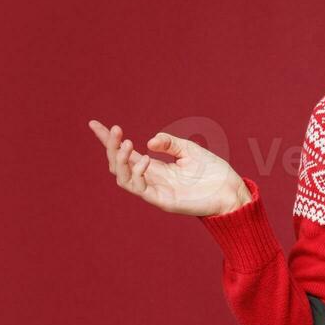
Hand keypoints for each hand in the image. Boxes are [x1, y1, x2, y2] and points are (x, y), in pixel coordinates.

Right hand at [88, 119, 250, 216]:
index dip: (109, 140)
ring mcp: (155, 191)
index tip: (94, 124)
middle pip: (118, 165)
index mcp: (155, 167)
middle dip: (110, 147)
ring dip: (120, 160)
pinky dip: (138, 173)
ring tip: (125, 143)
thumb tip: (148, 142)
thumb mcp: (189, 149)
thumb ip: (169, 143)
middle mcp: (151, 179)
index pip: (125, 153)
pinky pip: (140, 189)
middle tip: (114, 130)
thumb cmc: (212, 171)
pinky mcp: (162, 201)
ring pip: (123, 178)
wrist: (230, 190)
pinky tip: (145, 159)